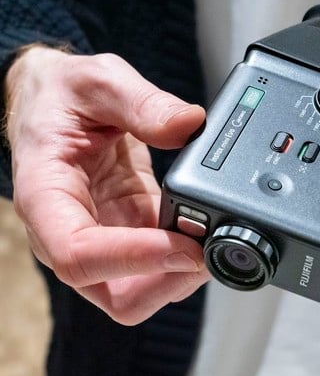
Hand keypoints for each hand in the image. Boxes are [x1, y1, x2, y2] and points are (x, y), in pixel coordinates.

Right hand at [5, 46, 208, 324]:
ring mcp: (104, 238)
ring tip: (216, 239)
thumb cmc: (60, 97)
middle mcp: (69, 232)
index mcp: (45, 197)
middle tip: (211, 251)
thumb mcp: (97, 81)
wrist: (56, 101)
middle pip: (116, 294)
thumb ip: (143, 102)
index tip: (185, 247)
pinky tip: (209, 229)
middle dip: (168, 282)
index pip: (78, 255)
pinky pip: (162, 264)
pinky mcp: (132, 233)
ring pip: (143, 290)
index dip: (136, 259)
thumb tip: (188, 125)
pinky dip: (190, 256)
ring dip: (184, 275)